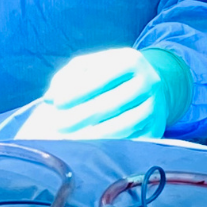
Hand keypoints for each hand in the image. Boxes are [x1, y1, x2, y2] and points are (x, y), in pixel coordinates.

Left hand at [23, 47, 191, 139]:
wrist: (153, 85)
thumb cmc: (112, 75)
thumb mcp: (92, 65)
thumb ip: (68, 76)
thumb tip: (50, 98)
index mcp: (130, 60)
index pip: (101, 77)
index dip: (77, 91)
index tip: (56, 104)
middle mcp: (148, 82)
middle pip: (110, 103)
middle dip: (80, 117)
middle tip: (58, 126)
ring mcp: (155, 106)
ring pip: (123, 125)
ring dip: (94, 135)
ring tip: (71, 139)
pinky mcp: (156, 128)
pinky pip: (131, 140)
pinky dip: (110, 145)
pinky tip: (91, 146)